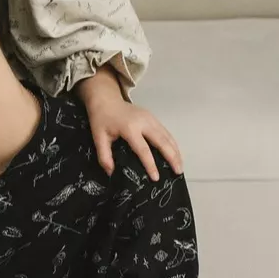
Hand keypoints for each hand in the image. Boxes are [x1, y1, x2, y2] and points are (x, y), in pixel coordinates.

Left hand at [77, 67, 182, 181]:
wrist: (106, 100)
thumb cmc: (101, 120)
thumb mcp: (98, 138)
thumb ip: (104, 156)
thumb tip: (111, 173)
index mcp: (130, 128)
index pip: (143, 149)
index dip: (150, 164)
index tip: (156, 177)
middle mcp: (144, 122)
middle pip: (162, 141)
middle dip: (172, 157)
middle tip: (178, 171)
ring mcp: (150, 118)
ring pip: (167, 136)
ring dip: (176, 151)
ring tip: (180, 166)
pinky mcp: (153, 118)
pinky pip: (166, 132)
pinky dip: (172, 144)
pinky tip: (175, 154)